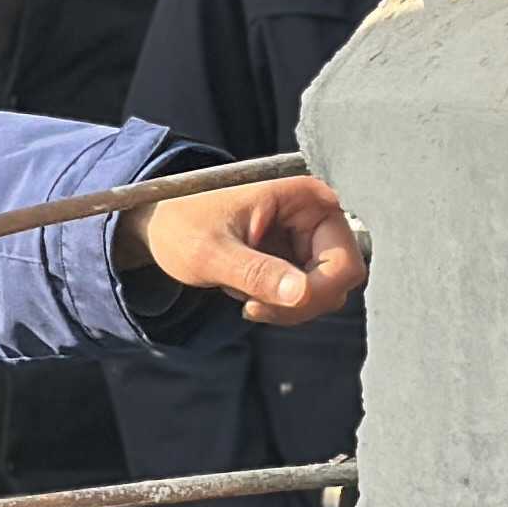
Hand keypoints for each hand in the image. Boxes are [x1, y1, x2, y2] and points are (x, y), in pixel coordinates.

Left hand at [119, 173, 363, 325]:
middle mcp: (319, 216)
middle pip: (339, 283)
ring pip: (324, 295)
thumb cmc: (182, 227)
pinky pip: (308, 297)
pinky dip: (278, 306)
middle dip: (295, 304)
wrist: (162, 227)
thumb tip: (302, 293)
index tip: (262, 303)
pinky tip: (246, 291)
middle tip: (248, 303)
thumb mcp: (212, 253)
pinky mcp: (301, 258)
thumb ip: (257, 273)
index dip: (314, 293)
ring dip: (283, 307)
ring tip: (241, 288)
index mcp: (307, 199)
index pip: (345, 263)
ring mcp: (312, 239)